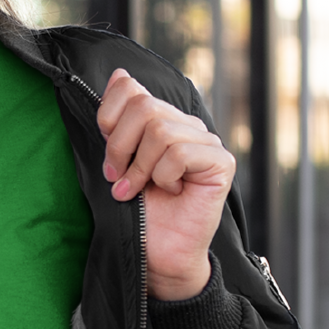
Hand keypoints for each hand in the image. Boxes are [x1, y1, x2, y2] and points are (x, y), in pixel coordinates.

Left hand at [96, 69, 235, 300]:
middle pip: (143, 107)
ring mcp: (206, 142)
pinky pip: (180, 152)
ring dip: (140, 168)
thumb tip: (120, 75)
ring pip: (160, 130)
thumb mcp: (116, 161)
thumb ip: (117, 122)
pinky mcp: (220, 162)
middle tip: (117, 178)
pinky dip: (164, 177)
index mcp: (160, 119)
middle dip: (120, 148)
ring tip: (138, 191)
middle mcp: (185, 125)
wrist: (155, 254)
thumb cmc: (136, 212)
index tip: (108, 155)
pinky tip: (170, 192)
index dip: (109, 117)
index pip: (130, 89)